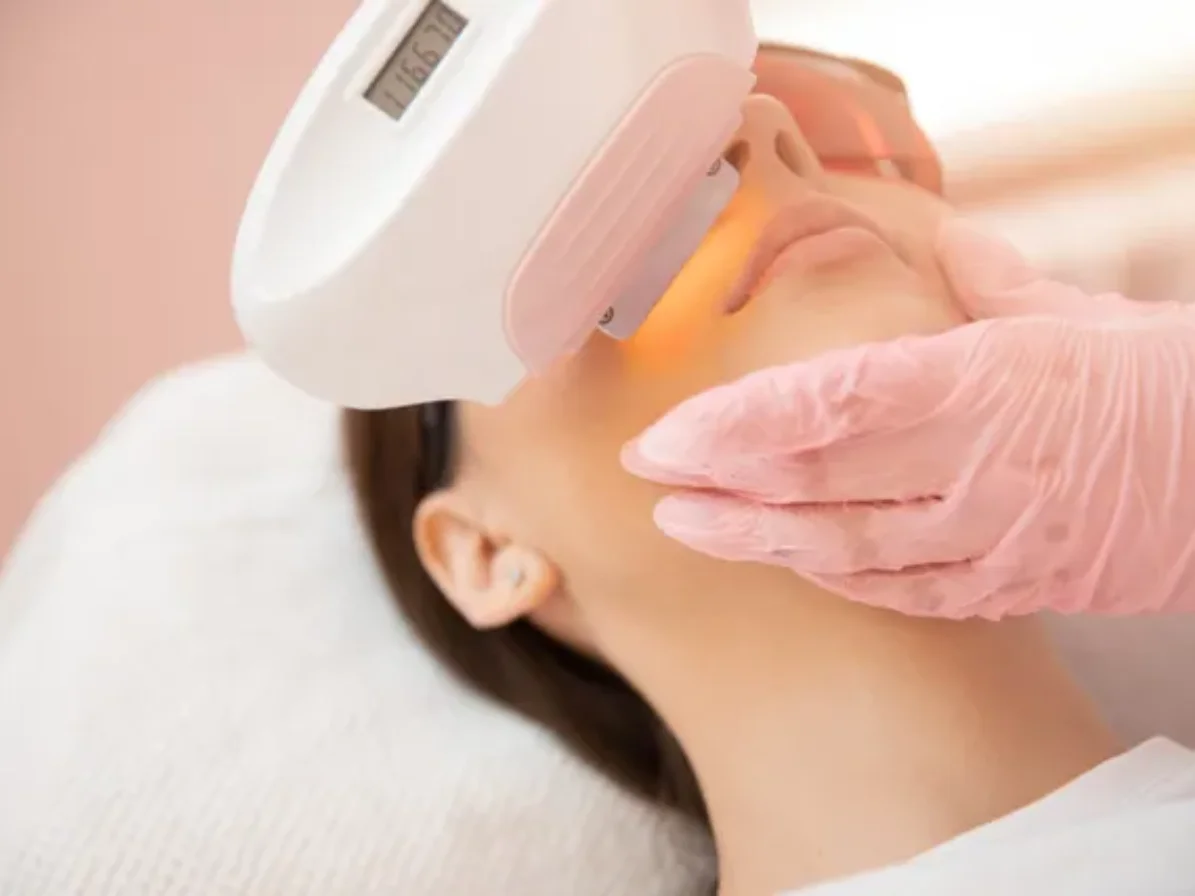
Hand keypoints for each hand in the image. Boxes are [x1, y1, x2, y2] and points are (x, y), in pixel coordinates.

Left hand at [621, 221, 1194, 618]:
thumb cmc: (1165, 383)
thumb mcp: (1077, 316)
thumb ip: (990, 283)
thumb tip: (944, 239)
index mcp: (981, 381)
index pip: (829, 403)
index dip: (736, 424)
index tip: (668, 435)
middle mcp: (974, 465)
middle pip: (815, 482)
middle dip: (718, 484)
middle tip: (647, 476)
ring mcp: (991, 536)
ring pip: (846, 549)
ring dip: (755, 539)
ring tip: (686, 527)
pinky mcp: (1011, 586)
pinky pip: (902, 590)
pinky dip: (835, 576)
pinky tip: (788, 559)